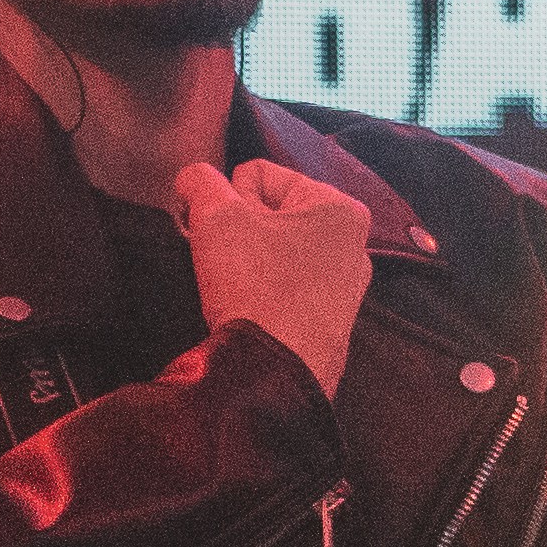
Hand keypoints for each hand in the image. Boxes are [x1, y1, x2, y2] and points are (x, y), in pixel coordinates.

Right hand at [176, 158, 369, 395]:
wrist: (274, 372)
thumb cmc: (253, 284)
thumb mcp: (216, 218)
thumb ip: (200, 181)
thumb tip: (192, 177)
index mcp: (338, 207)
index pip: (259, 173)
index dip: (226, 197)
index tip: (219, 231)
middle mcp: (354, 244)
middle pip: (272, 211)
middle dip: (239, 228)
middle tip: (225, 259)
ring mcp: (346, 288)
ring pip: (277, 251)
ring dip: (248, 259)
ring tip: (234, 285)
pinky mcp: (330, 323)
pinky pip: (286, 287)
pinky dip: (263, 290)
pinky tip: (250, 307)